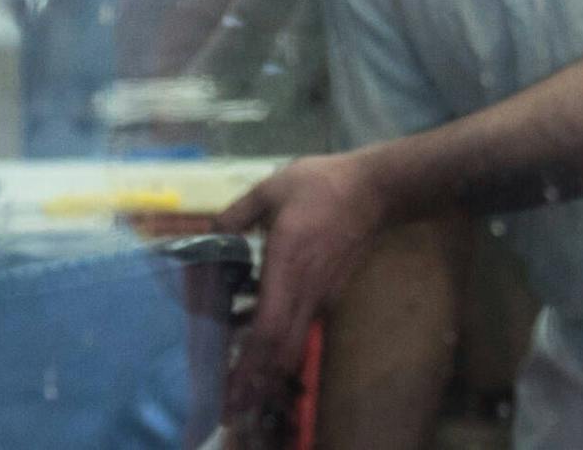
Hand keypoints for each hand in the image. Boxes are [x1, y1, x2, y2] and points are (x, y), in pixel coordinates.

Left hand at [220, 150, 388, 393]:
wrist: (374, 190)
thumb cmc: (322, 185)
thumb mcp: (274, 187)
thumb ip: (237, 212)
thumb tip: (208, 234)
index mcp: (287, 262)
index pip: (269, 326)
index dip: (249, 358)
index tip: (227, 377)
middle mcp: (305, 288)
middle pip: (280, 349)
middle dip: (255, 376)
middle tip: (230, 396)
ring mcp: (321, 294)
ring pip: (293, 342)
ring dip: (270, 364)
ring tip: (244, 372)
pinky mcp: (331, 294)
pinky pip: (303, 327)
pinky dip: (284, 341)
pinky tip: (266, 333)